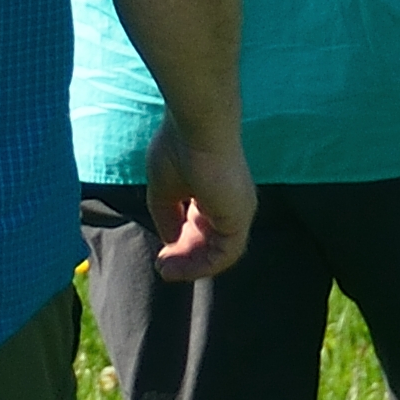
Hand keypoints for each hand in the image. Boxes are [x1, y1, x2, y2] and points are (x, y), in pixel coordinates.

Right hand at [142, 133, 259, 282]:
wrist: (197, 128)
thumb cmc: (178, 148)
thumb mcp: (164, 188)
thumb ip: (167, 215)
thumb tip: (169, 241)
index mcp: (213, 194)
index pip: (200, 229)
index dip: (180, 244)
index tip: (161, 255)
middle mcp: (229, 205)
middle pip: (209, 244)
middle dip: (184, 259)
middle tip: (162, 268)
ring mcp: (237, 212)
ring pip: (218, 253)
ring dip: (192, 267)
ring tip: (167, 271)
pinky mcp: (239, 218)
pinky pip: (225, 254)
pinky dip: (202, 266)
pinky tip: (179, 267)